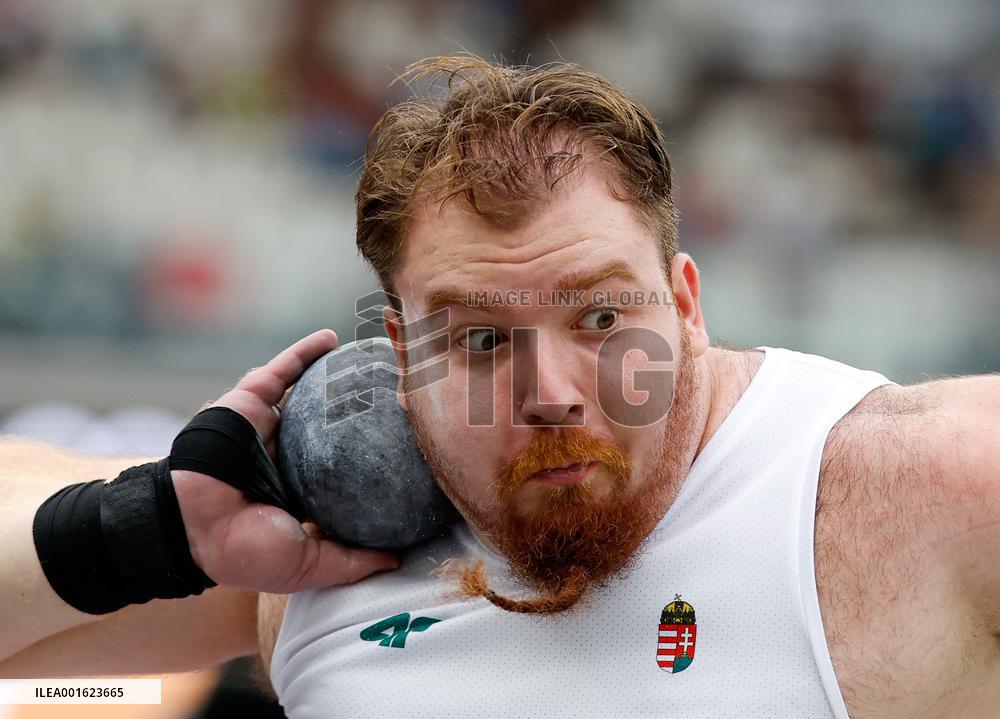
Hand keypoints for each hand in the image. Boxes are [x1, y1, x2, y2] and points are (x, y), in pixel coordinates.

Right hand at [171, 329, 399, 592]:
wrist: (196, 526)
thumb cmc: (247, 550)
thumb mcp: (309, 563)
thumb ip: (351, 561)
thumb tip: (398, 561)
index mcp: (300, 488)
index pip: (343, 465)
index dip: (372, 454)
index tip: (408, 444)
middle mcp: (287, 454)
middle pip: (332, 423)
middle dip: (362, 406)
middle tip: (399, 392)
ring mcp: (268, 426)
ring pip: (309, 391)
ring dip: (337, 372)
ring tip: (372, 357)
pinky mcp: (250, 402)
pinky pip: (282, 370)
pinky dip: (304, 352)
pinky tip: (332, 338)